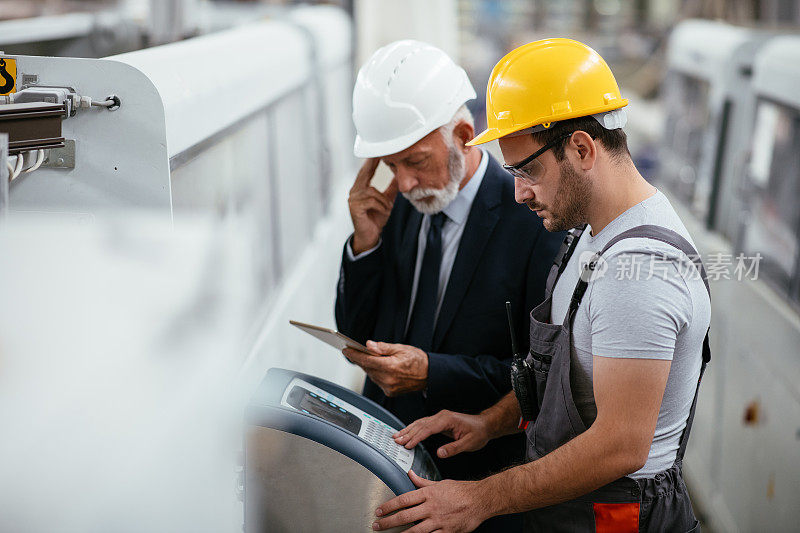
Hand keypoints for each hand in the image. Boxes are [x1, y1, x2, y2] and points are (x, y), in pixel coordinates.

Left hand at [342, 340, 427, 396]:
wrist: (430, 375)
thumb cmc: (418, 360)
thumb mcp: (402, 348)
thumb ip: (383, 348)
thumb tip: (369, 345)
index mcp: (390, 367)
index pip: (366, 360)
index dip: (354, 355)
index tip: (346, 350)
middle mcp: (388, 379)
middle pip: (367, 368)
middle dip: (360, 359)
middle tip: (353, 351)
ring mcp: (389, 387)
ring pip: (371, 375)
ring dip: (368, 367)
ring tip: (364, 357)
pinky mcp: (390, 392)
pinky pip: (377, 381)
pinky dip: (375, 374)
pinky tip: (377, 367)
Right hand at [348, 158, 398, 253]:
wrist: (370, 236)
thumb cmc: (376, 218)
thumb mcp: (386, 201)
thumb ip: (391, 189)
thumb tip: (399, 177)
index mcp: (360, 188)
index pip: (366, 171)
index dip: (372, 161)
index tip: (379, 150)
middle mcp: (354, 191)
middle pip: (364, 174)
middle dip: (372, 164)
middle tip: (379, 154)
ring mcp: (353, 199)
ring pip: (372, 191)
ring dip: (384, 200)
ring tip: (388, 208)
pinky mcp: (355, 208)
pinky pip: (372, 201)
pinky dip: (381, 206)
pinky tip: (384, 212)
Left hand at [372, 471, 488, 531]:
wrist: (480, 500)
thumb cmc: (461, 491)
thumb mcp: (440, 483)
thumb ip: (423, 482)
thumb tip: (410, 474)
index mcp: (429, 494)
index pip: (404, 499)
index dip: (389, 506)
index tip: (379, 510)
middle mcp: (431, 507)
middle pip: (405, 515)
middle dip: (389, 521)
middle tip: (377, 524)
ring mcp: (439, 521)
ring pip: (415, 530)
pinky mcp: (447, 532)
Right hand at [393, 410, 490, 458]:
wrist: (485, 425)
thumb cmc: (478, 433)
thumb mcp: (469, 443)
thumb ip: (454, 448)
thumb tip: (439, 453)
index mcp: (447, 420)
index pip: (428, 428)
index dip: (416, 437)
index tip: (407, 444)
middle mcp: (441, 416)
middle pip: (420, 424)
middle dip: (407, 433)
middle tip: (396, 441)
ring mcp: (439, 417)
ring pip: (420, 423)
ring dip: (408, 430)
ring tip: (396, 436)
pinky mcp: (439, 421)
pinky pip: (423, 424)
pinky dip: (413, 429)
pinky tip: (407, 433)